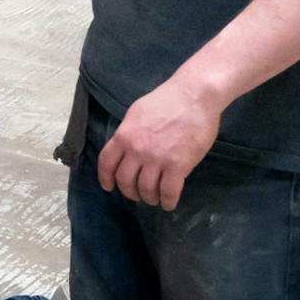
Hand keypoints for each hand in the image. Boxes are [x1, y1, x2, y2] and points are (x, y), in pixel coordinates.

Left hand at [95, 75, 223, 211]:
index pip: (106, 163)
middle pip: (125, 180)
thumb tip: (126, 148)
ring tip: (154, 198)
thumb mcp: (137, 113)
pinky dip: (167, 202)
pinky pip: (168, 192)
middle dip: (130, 192)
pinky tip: (169, 203)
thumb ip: (129, 132)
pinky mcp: (177, 166)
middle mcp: (136, 150)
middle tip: (137, 194)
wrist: (194, 96)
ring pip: (146, 190)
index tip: (109, 186)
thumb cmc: (167, 100)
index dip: (105, 178)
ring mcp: (156, 159)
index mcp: (124, 135)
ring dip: (149, 198)